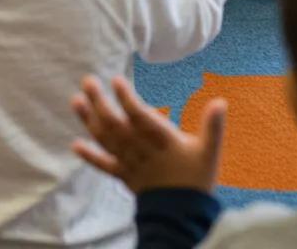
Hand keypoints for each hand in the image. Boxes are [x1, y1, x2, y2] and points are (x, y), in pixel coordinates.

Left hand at [72, 75, 225, 194]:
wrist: (185, 217)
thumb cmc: (197, 180)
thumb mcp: (210, 152)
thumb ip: (213, 126)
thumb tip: (221, 101)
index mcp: (162, 141)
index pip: (140, 117)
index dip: (127, 99)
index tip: (115, 80)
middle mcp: (142, 151)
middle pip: (116, 125)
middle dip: (100, 103)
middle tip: (87, 81)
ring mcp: (131, 164)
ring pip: (107, 141)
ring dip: (89, 121)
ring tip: (76, 100)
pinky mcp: (125, 177)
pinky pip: (105, 166)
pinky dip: (90, 156)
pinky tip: (75, 145)